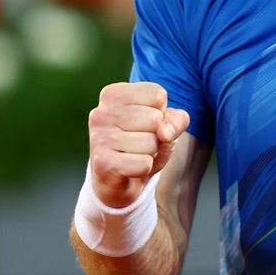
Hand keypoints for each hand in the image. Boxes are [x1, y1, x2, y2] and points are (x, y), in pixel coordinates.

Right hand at [88, 82, 189, 208]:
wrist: (119, 181)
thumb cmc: (142, 143)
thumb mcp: (166, 125)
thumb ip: (177, 119)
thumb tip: (165, 132)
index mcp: (114, 93)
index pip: (158, 95)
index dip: (162, 113)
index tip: (145, 123)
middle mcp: (101, 112)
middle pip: (155, 119)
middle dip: (156, 135)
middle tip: (139, 143)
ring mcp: (99, 137)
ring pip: (151, 142)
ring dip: (150, 153)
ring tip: (134, 155)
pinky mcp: (102, 162)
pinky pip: (144, 163)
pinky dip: (145, 168)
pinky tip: (130, 168)